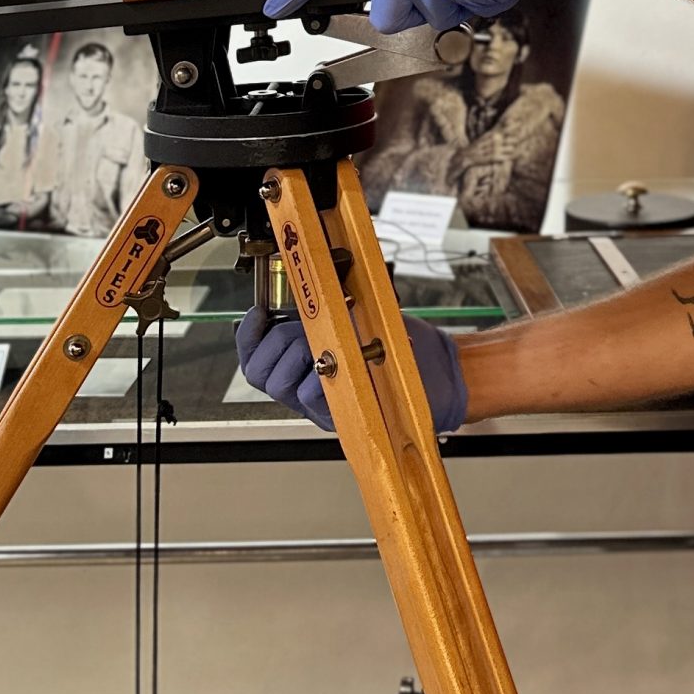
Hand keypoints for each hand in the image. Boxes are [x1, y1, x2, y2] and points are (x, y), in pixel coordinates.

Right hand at [234, 306, 469, 434]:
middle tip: (300, 329)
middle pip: (261, 374)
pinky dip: (320, 374)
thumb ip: (328, 312)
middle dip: (275, 342)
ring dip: (297, 356)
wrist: (445, 376)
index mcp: (306, 368)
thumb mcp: (361, 320)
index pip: (256, 359)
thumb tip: (305, 281)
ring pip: (282, 385)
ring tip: (323, 343)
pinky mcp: (343, 413)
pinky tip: (339, 359)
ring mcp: (324, 404)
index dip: (248, 337)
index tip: (257, 313)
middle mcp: (309, 390)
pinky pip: (312, 395)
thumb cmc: (405, 348)